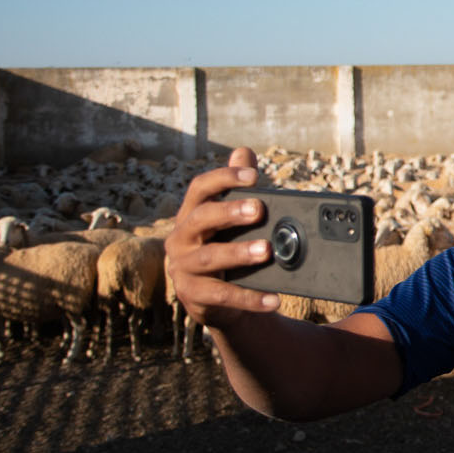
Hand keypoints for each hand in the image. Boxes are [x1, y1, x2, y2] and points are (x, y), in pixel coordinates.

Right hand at [164, 147, 279, 327]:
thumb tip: (243, 152)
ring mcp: (183, 268)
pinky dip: (249, 298)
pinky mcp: (193, 295)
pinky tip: (273, 298)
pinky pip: (222, 296)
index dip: (224, 178)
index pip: (200, 189)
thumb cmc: (222, 249)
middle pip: (201, 219)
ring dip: (239, 253)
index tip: (253, 176)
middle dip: (229, 212)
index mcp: (190, 215)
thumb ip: (235, 189)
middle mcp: (181, 239)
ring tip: (267, 250)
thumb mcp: (229, 221)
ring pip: (210, 257)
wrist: (212, 300)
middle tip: (259, 210)